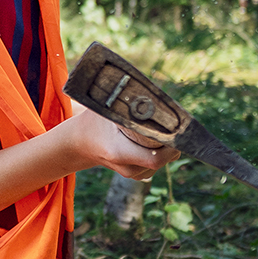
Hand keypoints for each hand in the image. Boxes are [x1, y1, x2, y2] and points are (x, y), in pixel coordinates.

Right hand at [64, 108, 178, 180]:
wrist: (79, 144)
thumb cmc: (93, 122)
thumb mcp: (103, 108)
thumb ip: (122, 99)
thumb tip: (140, 84)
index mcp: (118, 152)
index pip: (154, 159)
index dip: (171, 147)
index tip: (177, 130)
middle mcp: (126, 167)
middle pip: (162, 160)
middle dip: (171, 142)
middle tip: (173, 122)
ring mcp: (131, 173)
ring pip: (162, 163)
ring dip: (167, 147)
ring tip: (163, 128)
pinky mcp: (136, 174)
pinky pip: (157, 164)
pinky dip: (162, 152)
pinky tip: (157, 138)